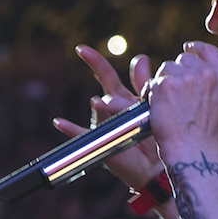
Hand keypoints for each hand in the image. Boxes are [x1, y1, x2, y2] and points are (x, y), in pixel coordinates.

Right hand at [53, 45, 163, 190]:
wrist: (157, 169)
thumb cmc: (158, 140)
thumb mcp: (155, 107)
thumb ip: (146, 85)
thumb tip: (139, 59)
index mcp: (128, 98)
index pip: (121, 75)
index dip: (124, 64)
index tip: (138, 60)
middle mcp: (116, 107)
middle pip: (106, 80)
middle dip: (95, 62)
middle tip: (83, 49)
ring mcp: (106, 123)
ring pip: (102, 105)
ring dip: (104, 104)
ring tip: (105, 103)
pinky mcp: (100, 141)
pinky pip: (81, 133)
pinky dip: (69, 127)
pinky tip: (60, 121)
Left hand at [147, 42, 217, 166]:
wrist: (194, 153)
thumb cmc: (208, 138)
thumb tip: (212, 73)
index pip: (209, 50)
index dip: (195, 49)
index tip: (187, 50)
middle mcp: (207, 74)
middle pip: (183, 59)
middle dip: (176, 73)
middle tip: (174, 95)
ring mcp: (186, 78)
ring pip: (166, 69)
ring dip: (162, 83)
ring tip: (166, 104)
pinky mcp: (166, 86)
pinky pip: (153, 82)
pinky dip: (150, 93)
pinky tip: (155, 108)